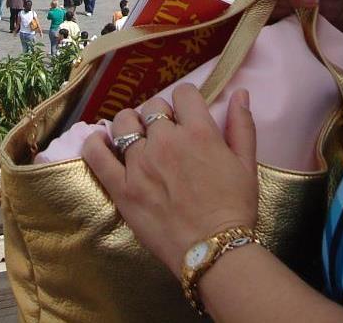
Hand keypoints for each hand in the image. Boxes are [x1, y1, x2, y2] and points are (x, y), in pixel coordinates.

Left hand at [81, 85, 257, 271]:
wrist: (214, 249)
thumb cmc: (234, 208)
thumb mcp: (247, 164)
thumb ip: (242, 125)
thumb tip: (240, 92)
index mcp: (198, 132)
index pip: (183, 93)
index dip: (185, 101)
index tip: (185, 114)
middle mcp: (166, 142)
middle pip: (152, 107)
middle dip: (159, 115)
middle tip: (164, 133)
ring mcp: (140, 164)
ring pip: (124, 123)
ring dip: (130, 124)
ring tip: (135, 137)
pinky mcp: (122, 188)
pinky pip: (98, 155)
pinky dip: (95, 143)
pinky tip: (101, 141)